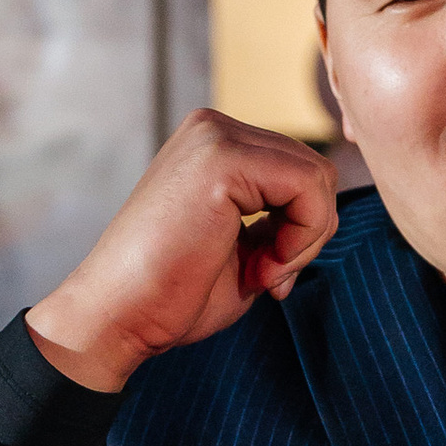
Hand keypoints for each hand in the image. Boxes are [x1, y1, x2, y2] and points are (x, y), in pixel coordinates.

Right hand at [26, 109, 340, 393]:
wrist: (117, 318)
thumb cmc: (172, 295)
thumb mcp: (243, 247)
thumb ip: (280, 218)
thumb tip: (328, 208)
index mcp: (214, 143)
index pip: (300, 170)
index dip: (301, 230)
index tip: (265, 274)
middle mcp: (213, 127)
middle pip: (315, 169)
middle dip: (307, 233)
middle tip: (265, 278)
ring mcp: (216, 137)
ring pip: (319, 176)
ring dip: (306, 240)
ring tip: (261, 274)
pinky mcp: (222, 160)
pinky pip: (310, 188)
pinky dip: (302, 238)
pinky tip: (261, 268)